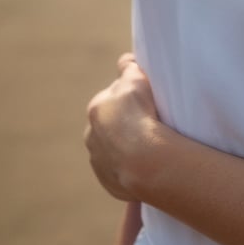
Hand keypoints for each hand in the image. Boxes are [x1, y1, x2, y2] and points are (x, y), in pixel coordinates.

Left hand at [84, 53, 159, 201]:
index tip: (145, 99)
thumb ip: (129, 68)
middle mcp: (92, 135)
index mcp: (96, 109)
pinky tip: (148, 164)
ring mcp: (100, 162)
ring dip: (128, 146)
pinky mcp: (111, 183)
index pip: (113, 95)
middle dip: (127, 122)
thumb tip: (125, 61)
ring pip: (115, 148)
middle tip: (151, 122)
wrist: (146, 163)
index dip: (130, 96)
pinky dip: (132, 167)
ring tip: (152, 146)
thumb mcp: (137, 80)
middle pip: (112, 123)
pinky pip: (122, 171)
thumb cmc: (143, 116)